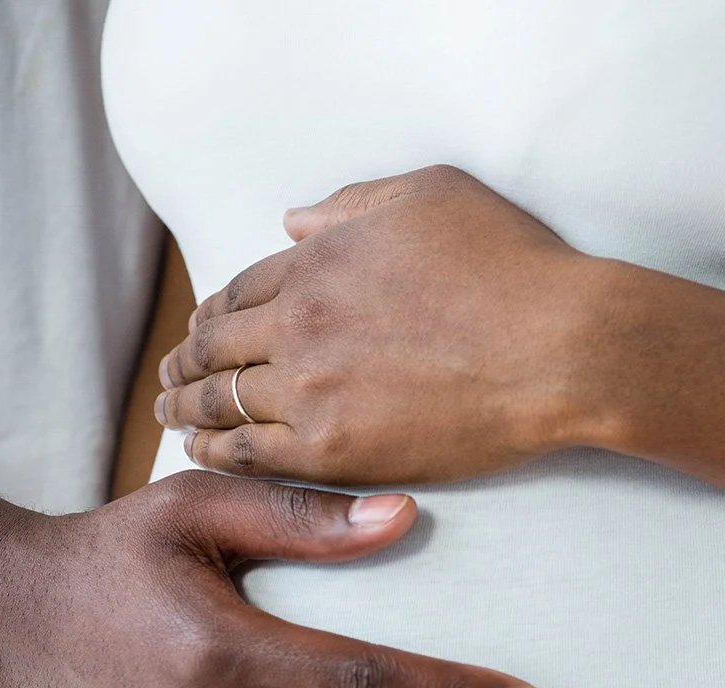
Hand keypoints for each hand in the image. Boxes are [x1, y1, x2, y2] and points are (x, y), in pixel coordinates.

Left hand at [156, 164, 604, 484]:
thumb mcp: (429, 197)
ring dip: (186, 407)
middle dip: (184, 360)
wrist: (557, 348)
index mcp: (318, 263)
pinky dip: (216, 451)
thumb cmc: (509, 267)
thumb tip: (292, 221)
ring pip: (222, 401)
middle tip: (167, 376)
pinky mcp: (333, 452)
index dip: (214, 311)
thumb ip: (350, 208)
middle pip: (217, 346)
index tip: (201, 325)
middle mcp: (299, 325)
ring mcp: (311, 393)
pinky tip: (200, 452)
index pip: (241, 290)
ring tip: (169, 415)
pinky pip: (250, 453)